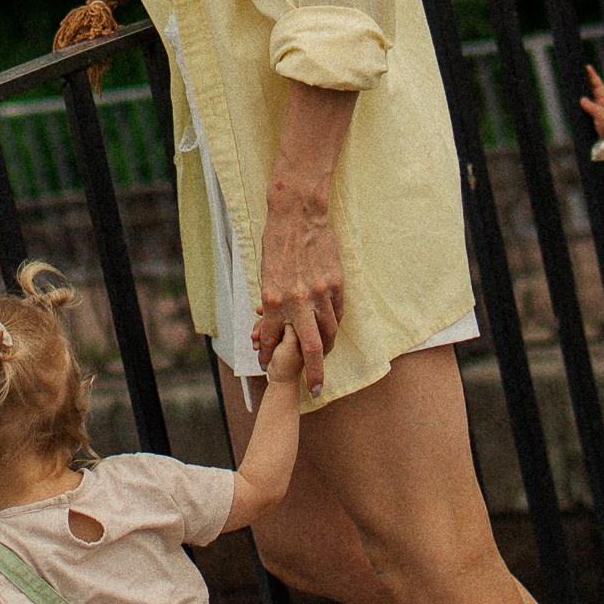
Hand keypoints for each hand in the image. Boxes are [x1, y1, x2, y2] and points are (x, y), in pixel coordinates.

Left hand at [256, 192, 343, 397]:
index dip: (269, 355)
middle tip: (315, 389)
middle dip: (314, 373)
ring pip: (329, 332)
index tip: (268, 364)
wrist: (297, 215)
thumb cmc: (276, 242)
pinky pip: (337, 313)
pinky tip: (330, 329)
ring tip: (323, 355)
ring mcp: (320, 292)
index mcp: (274, 299)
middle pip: (311, 349)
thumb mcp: (265, 276)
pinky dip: (333, 324)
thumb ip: (271, 304)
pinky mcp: (336, 283)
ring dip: (326, 348)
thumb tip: (272, 326)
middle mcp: (298, 300)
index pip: (272, 339)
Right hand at [580, 63, 603, 138]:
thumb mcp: (600, 115)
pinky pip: (585, 109)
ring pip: (589, 98)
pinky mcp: (593, 118)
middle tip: (579, 73)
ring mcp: (597, 111)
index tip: (588, 67)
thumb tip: (582, 99)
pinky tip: (574, 104)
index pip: (597, 85)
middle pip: (592, 89)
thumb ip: (591, 106)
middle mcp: (600, 104)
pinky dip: (581, 105)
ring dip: (583, 93)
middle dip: (586, 82)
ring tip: (573, 86)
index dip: (593, 76)